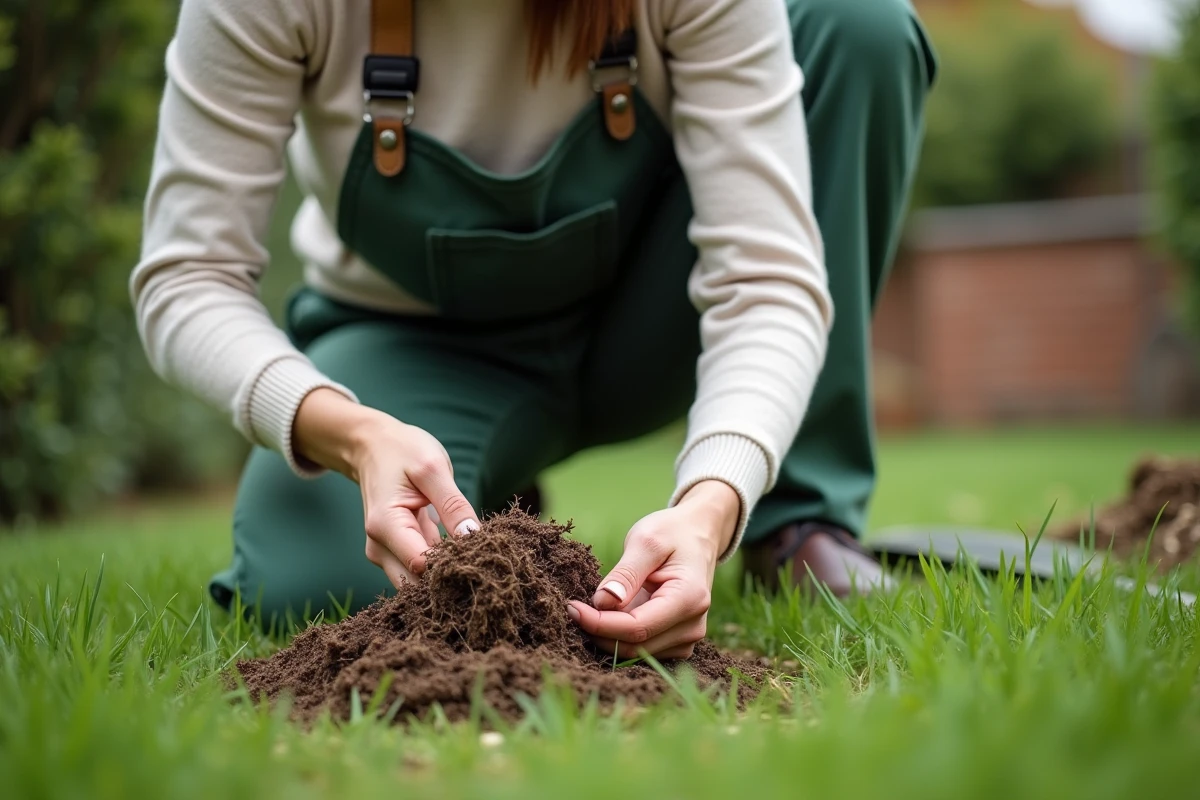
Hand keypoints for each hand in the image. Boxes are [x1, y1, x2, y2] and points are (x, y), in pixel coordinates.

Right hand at [293, 388, 479, 585]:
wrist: (372, 447)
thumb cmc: (402, 451)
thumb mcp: (433, 469)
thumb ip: (453, 505)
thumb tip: (474, 538)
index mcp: (386, 526)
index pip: (422, 566)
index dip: (453, 565)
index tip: (482, 554)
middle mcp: (379, 548)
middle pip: (418, 583)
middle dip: (450, 578)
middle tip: (483, 561)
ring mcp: (385, 553)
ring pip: (419, 581)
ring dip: (446, 573)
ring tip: (473, 554)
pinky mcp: (395, 552)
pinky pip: (420, 569)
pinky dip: (441, 564)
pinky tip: (460, 550)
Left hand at [567, 480, 740, 659]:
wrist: (697, 536)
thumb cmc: (672, 533)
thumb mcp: (646, 541)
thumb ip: (626, 573)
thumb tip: (602, 603)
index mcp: (690, 598)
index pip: (637, 627)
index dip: (600, 624)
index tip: (572, 608)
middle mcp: (693, 625)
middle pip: (635, 645)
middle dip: (599, 631)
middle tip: (573, 608)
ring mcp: (688, 638)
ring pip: (636, 651)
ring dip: (607, 636)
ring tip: (589, 609)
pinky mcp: (678, 642)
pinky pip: (642, 649)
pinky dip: (619, 636)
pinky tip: (607, 616)